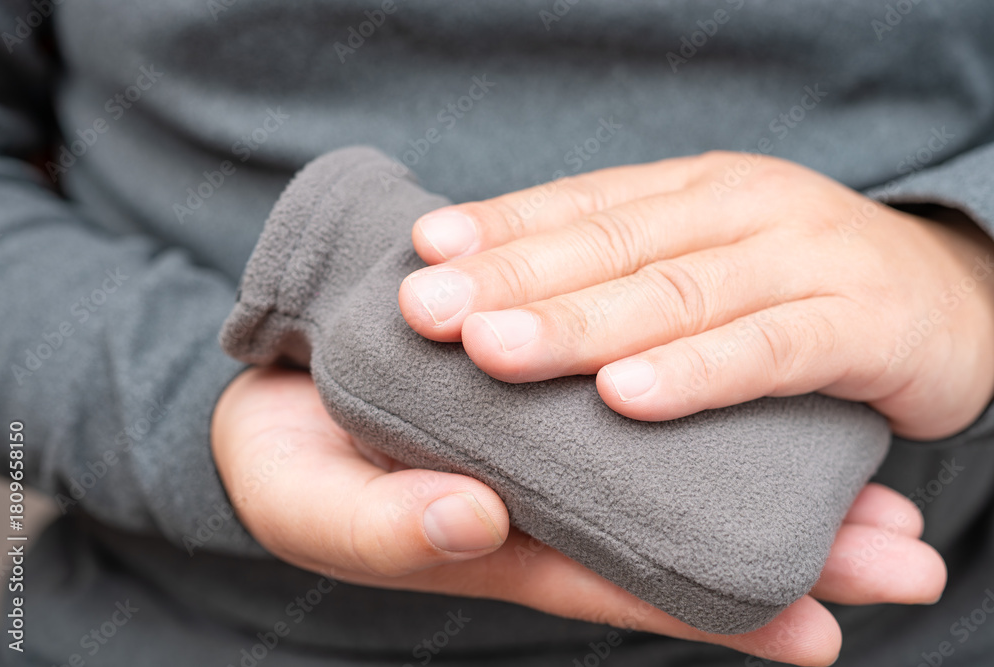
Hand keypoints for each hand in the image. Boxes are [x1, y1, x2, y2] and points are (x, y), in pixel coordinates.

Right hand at [211, 366, 944, 666]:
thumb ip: (387, 526)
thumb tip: (477, 519)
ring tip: (886, 490)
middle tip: (905, 560)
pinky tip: (779, 386)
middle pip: (679, 535)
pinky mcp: (549, 377)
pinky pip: (643, 386)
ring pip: (680, 465)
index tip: (818, 631)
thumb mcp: (313, 504)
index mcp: (496, 542)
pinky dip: (708, 389)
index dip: (710, 611)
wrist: (275, 388)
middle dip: (792, 553)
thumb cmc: (288, 464)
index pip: (617, 581)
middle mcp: (545, 500)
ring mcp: (554, 440)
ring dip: (780, 476)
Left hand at [399, 152, 993, 439]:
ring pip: (676, 290)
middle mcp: (742, 208)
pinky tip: (626, 397)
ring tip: (494, 352)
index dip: (499, 228)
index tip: (421, 255)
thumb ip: (627, 271)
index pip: (581, 202)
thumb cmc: (802, 289)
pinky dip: (696, 373)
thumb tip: (505, 293)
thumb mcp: (710, 261)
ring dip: (580, 325)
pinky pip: (768, 348)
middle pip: (611, 242)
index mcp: (695, 192)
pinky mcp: (864, 322)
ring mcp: (805, 256)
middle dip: (512, 277)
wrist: (955, 300)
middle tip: (427, 310)